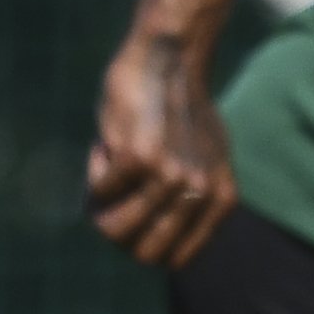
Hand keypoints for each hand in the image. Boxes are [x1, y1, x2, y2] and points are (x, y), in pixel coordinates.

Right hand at [86, 27, 238, 266]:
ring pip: (113, 228)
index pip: (173, 260)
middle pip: (140, 254)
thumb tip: (154, 238)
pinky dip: (94, 170)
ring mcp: (171, 177)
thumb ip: (191, 196)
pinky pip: (99, 191)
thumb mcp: (202, 156)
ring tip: (109, 164)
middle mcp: (199, 194)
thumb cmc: (178, 103)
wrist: (170, 53)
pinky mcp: (140, 157)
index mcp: (219, 200)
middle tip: (110, 197)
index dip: (142, 242)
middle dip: (116, 230)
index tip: (132, 212)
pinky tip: (106, 144)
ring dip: (101, 199)